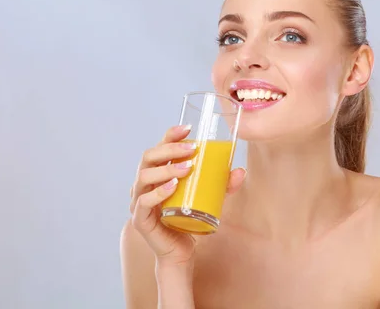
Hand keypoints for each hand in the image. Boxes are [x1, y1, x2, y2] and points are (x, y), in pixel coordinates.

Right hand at [129, 124, 245, 266]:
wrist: (181, 252)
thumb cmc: (190, 220)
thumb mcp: (209, 198)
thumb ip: (223, 185)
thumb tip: (240, 171)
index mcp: (156, 174)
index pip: (158, 148)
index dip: (170, 135)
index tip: (188, 128)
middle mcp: (144, 184)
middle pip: (148, 157)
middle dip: (170, 149)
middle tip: (193, 149)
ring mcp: (139, 201)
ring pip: (144, 176)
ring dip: (166, 168)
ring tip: (188, 167)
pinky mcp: (140, 219)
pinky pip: (144, 202)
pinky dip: (158, 192)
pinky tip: (173, 187)